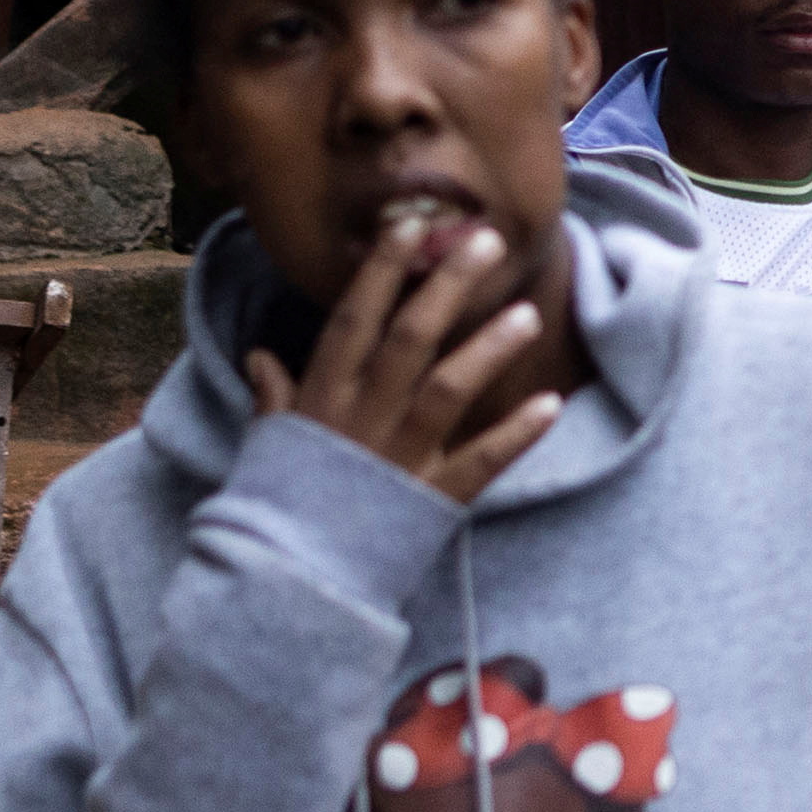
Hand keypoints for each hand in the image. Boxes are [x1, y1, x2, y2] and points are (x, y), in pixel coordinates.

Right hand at [245, 200, 562, 503]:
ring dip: (488, 349)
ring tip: (527, 312)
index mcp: (322, 399)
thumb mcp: (269, 445)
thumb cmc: (277, 508)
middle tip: (487, 241)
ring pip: (447, 390)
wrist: (285, 583)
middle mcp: (361, 419)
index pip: (353, 321)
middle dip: (447, 287)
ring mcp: (398, 458)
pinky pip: (479, 464)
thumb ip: (273, 397)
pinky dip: (515, 436)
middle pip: (409, 339)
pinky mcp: (430, 501)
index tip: (409, 227)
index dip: (381, 272)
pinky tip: (552, 407)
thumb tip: (259, 355)